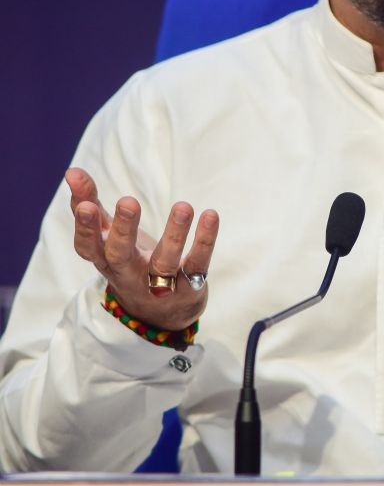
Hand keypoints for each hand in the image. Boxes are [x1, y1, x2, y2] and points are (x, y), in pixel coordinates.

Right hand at [65, 167, 219, 330]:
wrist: (161, 315)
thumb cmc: (129, 262)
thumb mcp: (107, 237)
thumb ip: (89, 204)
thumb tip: (72, 171)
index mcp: (106, 260)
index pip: (88, 247)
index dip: (85, 229)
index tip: (86, 205)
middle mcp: (130, 274)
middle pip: (121, 255)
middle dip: (123, 230)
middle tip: (127, 201)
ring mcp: (159, 285)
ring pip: (164, 263)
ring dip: (174, 234)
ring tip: (183, 206)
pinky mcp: (189, 287)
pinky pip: (197, 265)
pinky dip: (204, 241)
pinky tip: (210, 215)